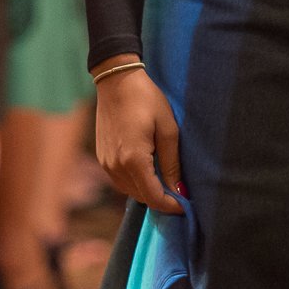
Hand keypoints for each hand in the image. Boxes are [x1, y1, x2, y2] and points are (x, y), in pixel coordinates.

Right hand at [94, 60, 185, 214]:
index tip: (186, 206)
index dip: (171, 205)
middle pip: (141, 197)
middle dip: (161, 200)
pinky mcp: (102, 158)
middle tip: (180, 195)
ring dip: (148, 192)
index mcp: (134, 160)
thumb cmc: (147, 100)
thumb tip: (179, 190)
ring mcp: (106, 163)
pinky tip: (149, 173)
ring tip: (166, 184)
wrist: (117, 82)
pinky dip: (136, 183)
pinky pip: (120, 181)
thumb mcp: (168, 130)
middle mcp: (116, 166)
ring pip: (130, 191)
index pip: (153, 197)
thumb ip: (171, 163)